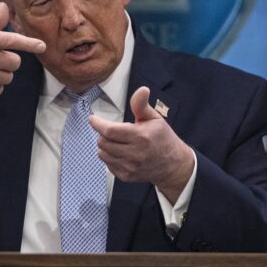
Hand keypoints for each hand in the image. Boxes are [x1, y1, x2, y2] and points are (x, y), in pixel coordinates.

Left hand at [89, 86, 194, 203]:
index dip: (98, 124)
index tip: (93, 119)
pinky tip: (120, 152)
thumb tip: (142, 89)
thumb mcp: (155, 118)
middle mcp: (134, 153)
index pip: (110, 131)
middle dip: (103, 134)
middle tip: (110, 130)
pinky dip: (109, 157)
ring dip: (105, 145)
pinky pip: (108, 165)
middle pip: (103, 142)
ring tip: (116, 141)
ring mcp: (130, 167)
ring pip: (103, 154)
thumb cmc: (163, 139)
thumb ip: (142, 105)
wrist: (173, 165)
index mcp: (141, 137)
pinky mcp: (127, 176)